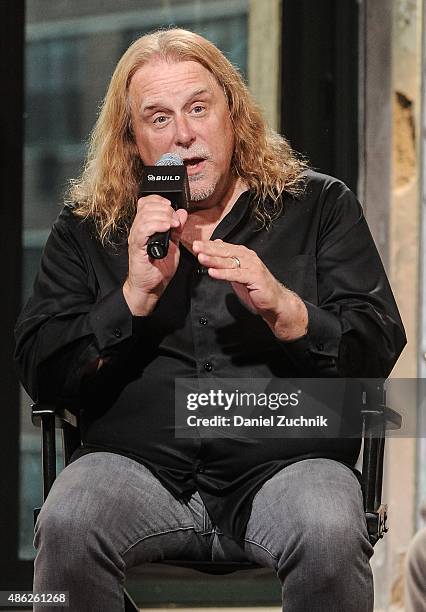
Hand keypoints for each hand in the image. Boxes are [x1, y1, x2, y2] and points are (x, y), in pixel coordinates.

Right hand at [123, 195, 187, 315]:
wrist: (151, 286)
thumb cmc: (158, 268)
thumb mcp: (173, 244)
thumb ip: (177, 229)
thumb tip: (182, 213)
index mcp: (145, 226)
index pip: (146, 202)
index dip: (159, 200)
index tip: (172, 207)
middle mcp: (138, 229)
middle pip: (147, 205)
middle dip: (165, 209)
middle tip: (175, 220)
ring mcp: (136, 237)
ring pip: (146, 215)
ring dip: (163, 216)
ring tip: (173, 225)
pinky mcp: (136, 246)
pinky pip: (143, 229)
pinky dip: (156, 225)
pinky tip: (167, 228)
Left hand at [192, 239, 307, 340]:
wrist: (275, 301)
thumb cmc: (256, 288)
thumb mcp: (238, 272)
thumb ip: (228, 260)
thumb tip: (216, 246)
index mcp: (244, 254)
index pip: (224, 247)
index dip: (209, 245)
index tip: (195, 244)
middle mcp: (248, 257)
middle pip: (225, 252)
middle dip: (209, 249)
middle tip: (195, 247)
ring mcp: (252, 266)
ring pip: (230, 262)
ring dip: (214, 259)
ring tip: (200, 257)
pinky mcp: (254, 277)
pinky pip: (236, 274)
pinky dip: (223, 273)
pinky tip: (212, 272)